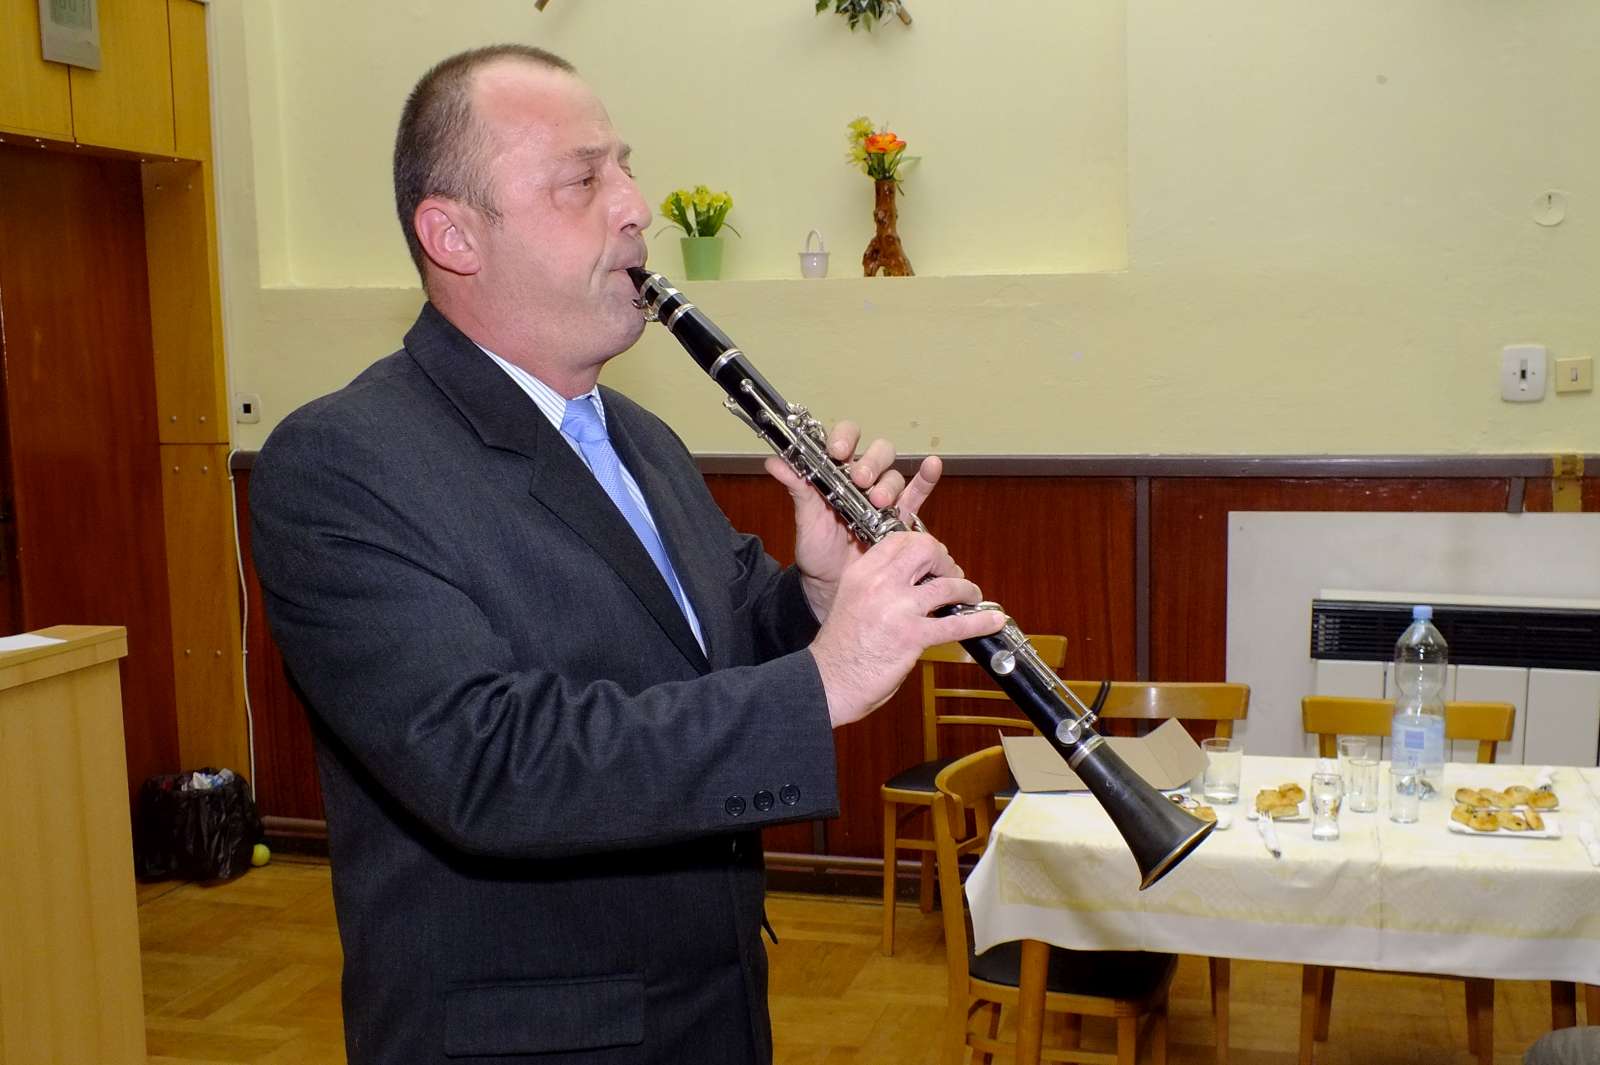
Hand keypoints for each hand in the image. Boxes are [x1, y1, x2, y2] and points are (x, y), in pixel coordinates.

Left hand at [764, 420, 940, 621]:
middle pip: (877, 454)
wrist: (832, 587)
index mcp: (837, 475)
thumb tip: (774, 461)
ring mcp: (883, 499)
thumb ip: (797, 487)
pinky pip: (918, 494)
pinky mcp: (901, 519)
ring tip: (879, 502)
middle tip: (861, 480)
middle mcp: (862, 482)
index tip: (837, 450)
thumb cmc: (817, 551)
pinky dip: (927, 478)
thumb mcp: (806, 519)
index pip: (844, 441)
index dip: (844, 438)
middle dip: (870, 463)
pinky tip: (932, 465)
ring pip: (894, 476)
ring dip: (888, 484)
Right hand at [807, 531, 1005, 727]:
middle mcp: (880, 583)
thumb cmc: (840, 647)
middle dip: (945, 560)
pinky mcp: (912, 636)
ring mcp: (898, 608)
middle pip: (926, 549)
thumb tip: (908, 577)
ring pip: (947, 583)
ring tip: (971, 596)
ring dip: (966, 589)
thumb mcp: (850, 598)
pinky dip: (980, 622)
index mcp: (862, 571)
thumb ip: (875, 582)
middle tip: (950, 574)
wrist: (827, 681)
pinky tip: (993, 621)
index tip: (933, 559)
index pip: (900, 539)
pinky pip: (956, 624)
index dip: (924, 545)